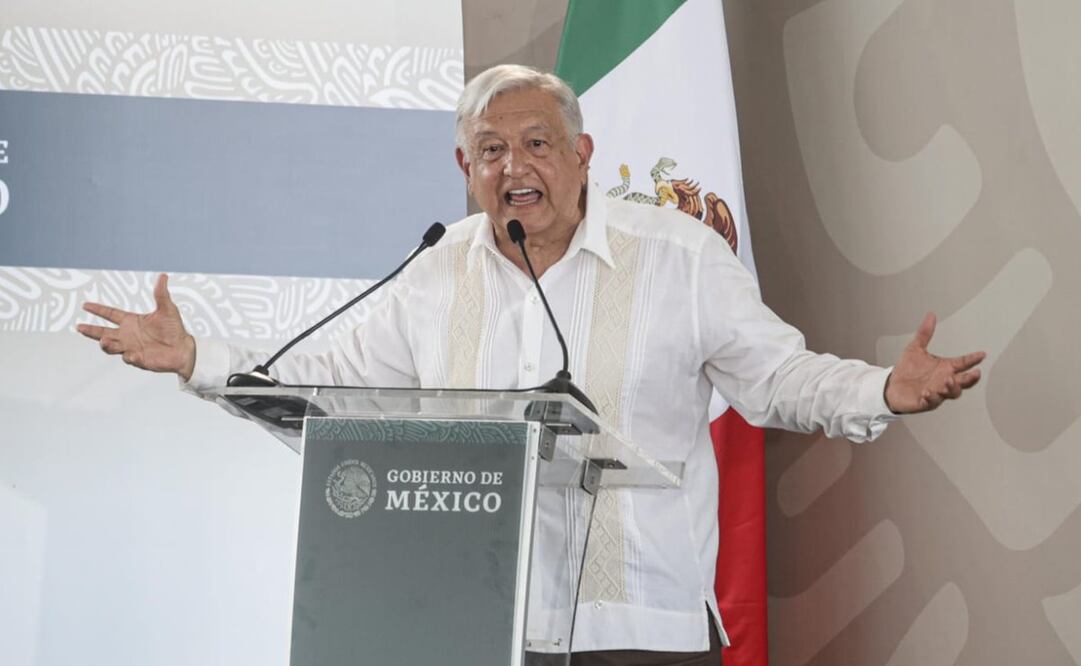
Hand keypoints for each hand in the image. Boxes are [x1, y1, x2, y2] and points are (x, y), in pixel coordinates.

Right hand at [77, 273, 196, 380]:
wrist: (182, 349)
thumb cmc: (174, 329)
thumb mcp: (167, 309)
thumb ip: (161, 294)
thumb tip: (163, 276)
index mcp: (132, 321)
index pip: (111, 314)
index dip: (98, 310)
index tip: (85, 305)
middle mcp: (128, 334)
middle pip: (104, 332)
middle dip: (91, 331)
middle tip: (80, 327)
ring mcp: (131, 347)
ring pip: (111, 347)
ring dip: (106, 344)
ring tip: (104, 341)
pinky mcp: (138, 359)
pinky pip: (129, 358)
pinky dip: (128, 356)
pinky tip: (131, 355)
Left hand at [884, 312, 985, 413]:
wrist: (891, 385)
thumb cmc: (907, 369)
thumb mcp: (915, 348)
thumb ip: (924, 333)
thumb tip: (930, 315)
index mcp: (945, 367)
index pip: (963, 362)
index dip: (973, 359)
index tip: (982, 354)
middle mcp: (944, 380)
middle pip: (964, 381)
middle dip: (971, 378)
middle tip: (975, 373)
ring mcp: (937, 392)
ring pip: (952, 393)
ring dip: (952, 388)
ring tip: (948, 381)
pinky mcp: (925, 401)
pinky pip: (932, 402)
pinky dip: (931, 398)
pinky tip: (927, 393)